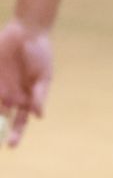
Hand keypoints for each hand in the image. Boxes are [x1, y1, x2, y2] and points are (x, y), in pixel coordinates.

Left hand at [0, 18, 52, 147]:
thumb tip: (39, 116)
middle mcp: (10, 96)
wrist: (26, 32)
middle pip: (1, 119)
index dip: (15, 134)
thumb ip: (39, 95)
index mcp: (26, 99)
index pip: (19, 122)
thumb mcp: (43, 76)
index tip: (11, 145)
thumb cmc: (40, 55)